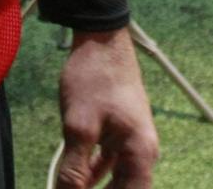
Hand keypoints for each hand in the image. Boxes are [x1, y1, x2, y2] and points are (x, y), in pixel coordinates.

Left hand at [54, 28, 158, 187]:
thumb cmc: (94, 77)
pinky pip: (110, 163)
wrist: (101, 38)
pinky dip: (94, 174)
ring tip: (70, 187)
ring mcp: (133, 141)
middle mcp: (143, 151)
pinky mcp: (121, 133)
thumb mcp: (79, 126)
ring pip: (117, 180)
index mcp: (141, 153)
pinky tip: (76, 179)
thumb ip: (73, 169)